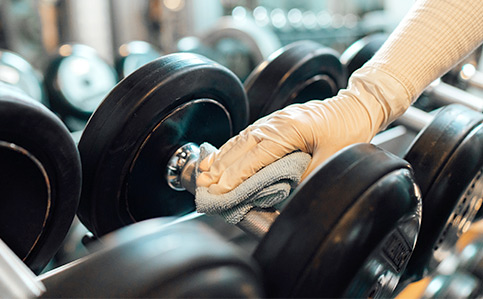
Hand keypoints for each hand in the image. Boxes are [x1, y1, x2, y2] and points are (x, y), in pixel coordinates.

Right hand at [197, 67, 409, 193]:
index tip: (220, 189)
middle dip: (221, 167)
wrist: (356, 107)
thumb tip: (282, 191)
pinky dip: (233, 147)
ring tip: (205, 173)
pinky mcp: (276, 122)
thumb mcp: (332, 159)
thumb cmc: (349, 129)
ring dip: (222, 158)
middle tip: (203, 186)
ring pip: (242, 139)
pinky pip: (249, 135)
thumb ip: (305, 176)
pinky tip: (223, 156)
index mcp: (290, 129)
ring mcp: (275, 120)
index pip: (256, 156)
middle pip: (242, 147)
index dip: (236, 175)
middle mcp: (277, 122)